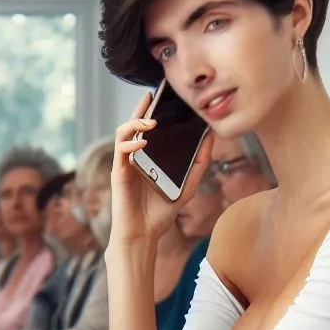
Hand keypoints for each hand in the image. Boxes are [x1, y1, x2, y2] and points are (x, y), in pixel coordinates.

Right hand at [109, 92, 214, 248]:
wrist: (143, 235)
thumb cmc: (160, 213)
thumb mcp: (186, 186)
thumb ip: (198, 164)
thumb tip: (211, 139)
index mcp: (148, 158)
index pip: (148, 128)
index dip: (152, 110)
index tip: (163, 96)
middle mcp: (134, 157)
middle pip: (134, 125)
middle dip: (141, 108)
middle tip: (152, 95)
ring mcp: (125, 164)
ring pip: (123, 133)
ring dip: (135, 123)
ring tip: (151, 121)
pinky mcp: (118, 174)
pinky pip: (121, 151)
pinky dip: (130, 143)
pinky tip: (143, 142)